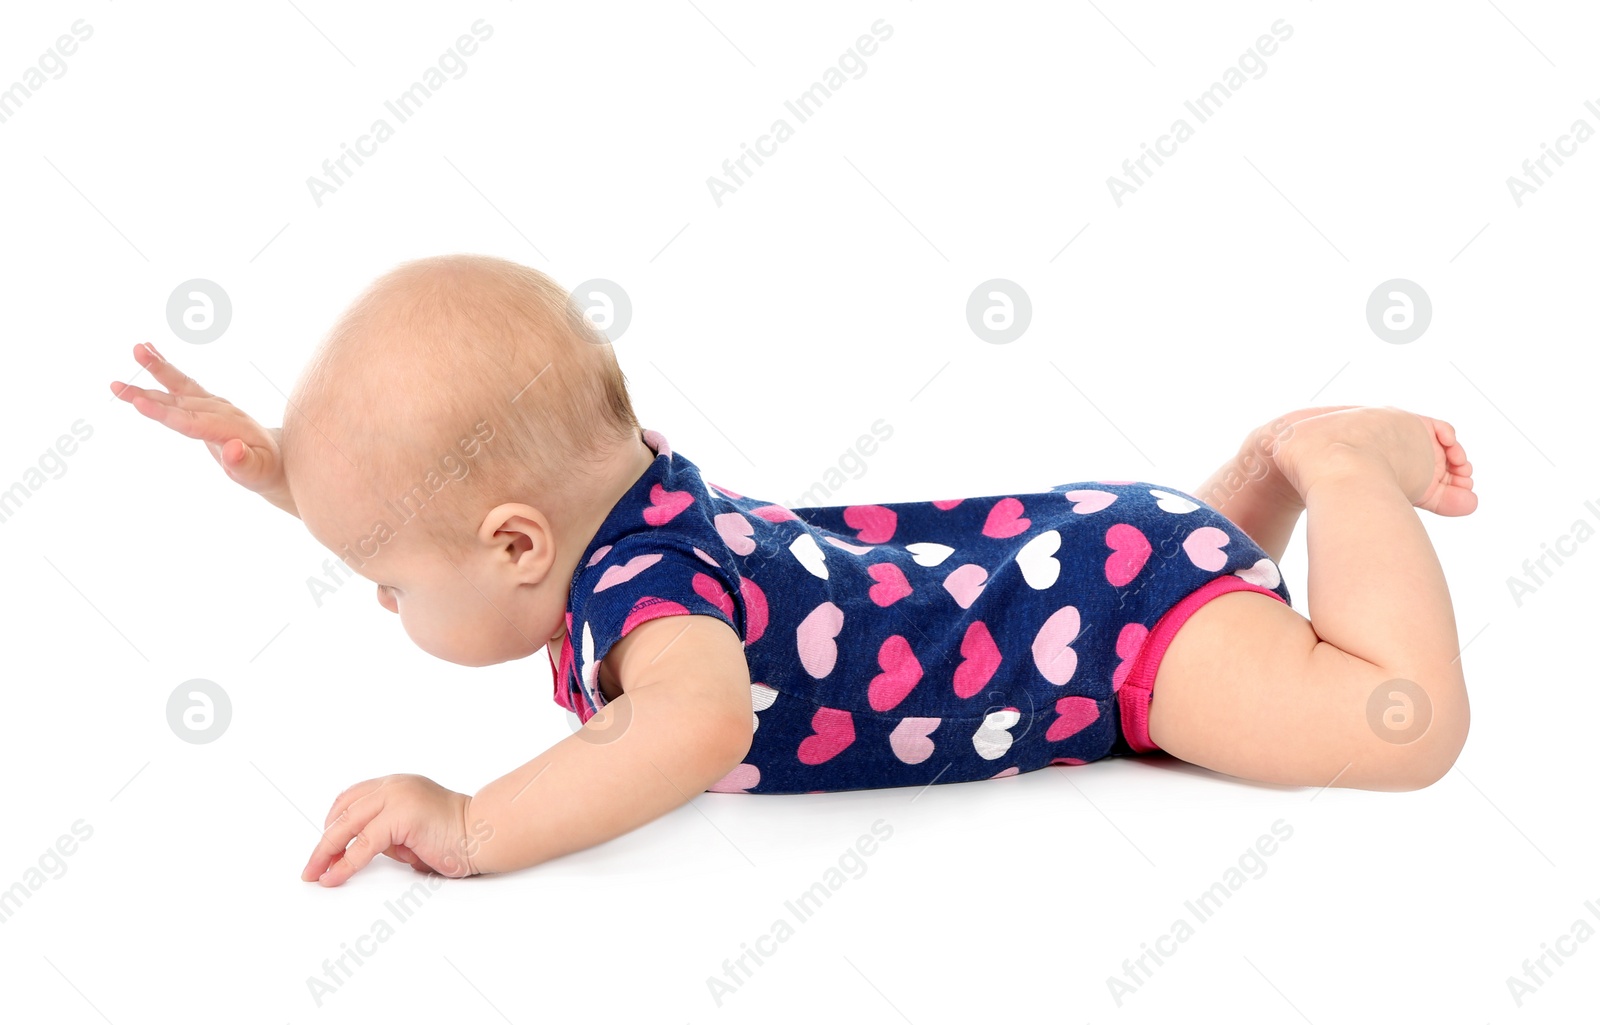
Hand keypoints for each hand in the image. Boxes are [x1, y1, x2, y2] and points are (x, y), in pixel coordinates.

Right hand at [110, 342, 296, 515]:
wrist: (277, 456)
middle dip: (149, 392)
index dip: (165, 414)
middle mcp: (219, 410)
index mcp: (228, 428)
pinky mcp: (206, 402)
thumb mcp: (258, 473)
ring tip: (135, 349)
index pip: (191, 422)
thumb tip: (232, 451)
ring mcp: (212, 403)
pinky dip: (164, 368)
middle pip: (179, 401)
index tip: (139, 404)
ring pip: (179, 387)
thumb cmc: (265, 469)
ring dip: (156, 369)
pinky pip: (182, 383)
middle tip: (119, 382)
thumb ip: (244, 464)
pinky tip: (148, 350)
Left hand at [301, 774, 477, 886]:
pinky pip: (363, 843)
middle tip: (311, 867)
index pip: (351, 800)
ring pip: (347, 825)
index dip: (332, 825)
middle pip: (343, 812)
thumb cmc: (458, 836)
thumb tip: (355, 854)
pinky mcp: (401, 815)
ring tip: (317, 873)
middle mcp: (393, 786)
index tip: (322, 848)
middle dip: (322, 843)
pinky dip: (345, 863)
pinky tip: (335, 876)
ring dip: (326, 852)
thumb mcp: (411, 832)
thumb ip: (385, 834)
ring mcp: (397, 796)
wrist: (486, 833)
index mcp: (396, 785)